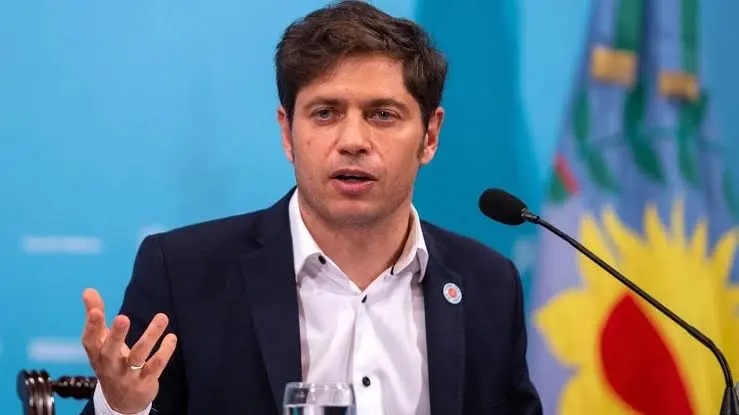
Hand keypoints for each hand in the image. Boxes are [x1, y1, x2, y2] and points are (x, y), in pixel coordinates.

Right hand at [81, 288, 176, 413]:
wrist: (121, 402)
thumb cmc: (110, 363)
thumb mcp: (101, 343)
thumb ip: (96, 316)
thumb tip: (88, 290)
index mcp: (97, 354)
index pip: (90, 341)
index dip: (91, 327)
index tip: (95, 311)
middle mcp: (110, 366)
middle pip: (111, 351)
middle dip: (116, 335)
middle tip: (122, 317)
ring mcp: (127, 376)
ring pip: (139, 356)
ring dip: (151, 336)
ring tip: (162, 317)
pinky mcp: (145, 382)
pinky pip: (156, 366)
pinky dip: (165, 351)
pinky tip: (172, 337)